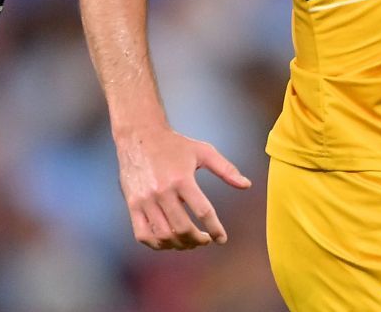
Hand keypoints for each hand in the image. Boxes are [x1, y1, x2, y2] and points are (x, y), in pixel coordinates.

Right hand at [113, 124, 250, 249]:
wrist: (139, 135)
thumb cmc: (174, 144)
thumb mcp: (203, 151)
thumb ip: (226, 169)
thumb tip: (247, 185)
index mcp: (182, 179)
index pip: (203, 211)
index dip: (215, 229)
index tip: (222, 239)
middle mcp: (162, 191)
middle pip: (183, 228)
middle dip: (198, 240)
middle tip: (205, 240)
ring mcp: (145, 200)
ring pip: (164, 235)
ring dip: (180, 245)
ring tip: (189, 242)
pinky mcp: (132, 205)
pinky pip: (143, 235)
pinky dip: (157, 244)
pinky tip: (168, 241)